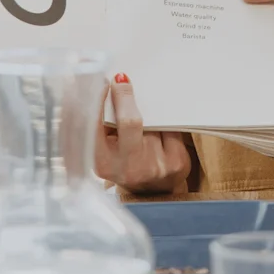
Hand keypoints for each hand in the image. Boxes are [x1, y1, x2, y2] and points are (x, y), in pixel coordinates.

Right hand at [94, 75, 190, 193]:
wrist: (153, 193)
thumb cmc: (126, 164)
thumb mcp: (107, 151)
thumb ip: (104, 127)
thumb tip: (106, 86)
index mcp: (103, 163)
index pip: (97, 128)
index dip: (99, 102)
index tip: (102, 82)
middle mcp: (128, 167)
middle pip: (130, 122)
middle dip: (125, 97)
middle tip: (122, 80)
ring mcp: (155, 166)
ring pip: (153, 123)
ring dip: (148, 115)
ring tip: (145, 122)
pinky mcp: (177, 163)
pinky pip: (172, 130)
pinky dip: (166, 126)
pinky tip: (161, 132)